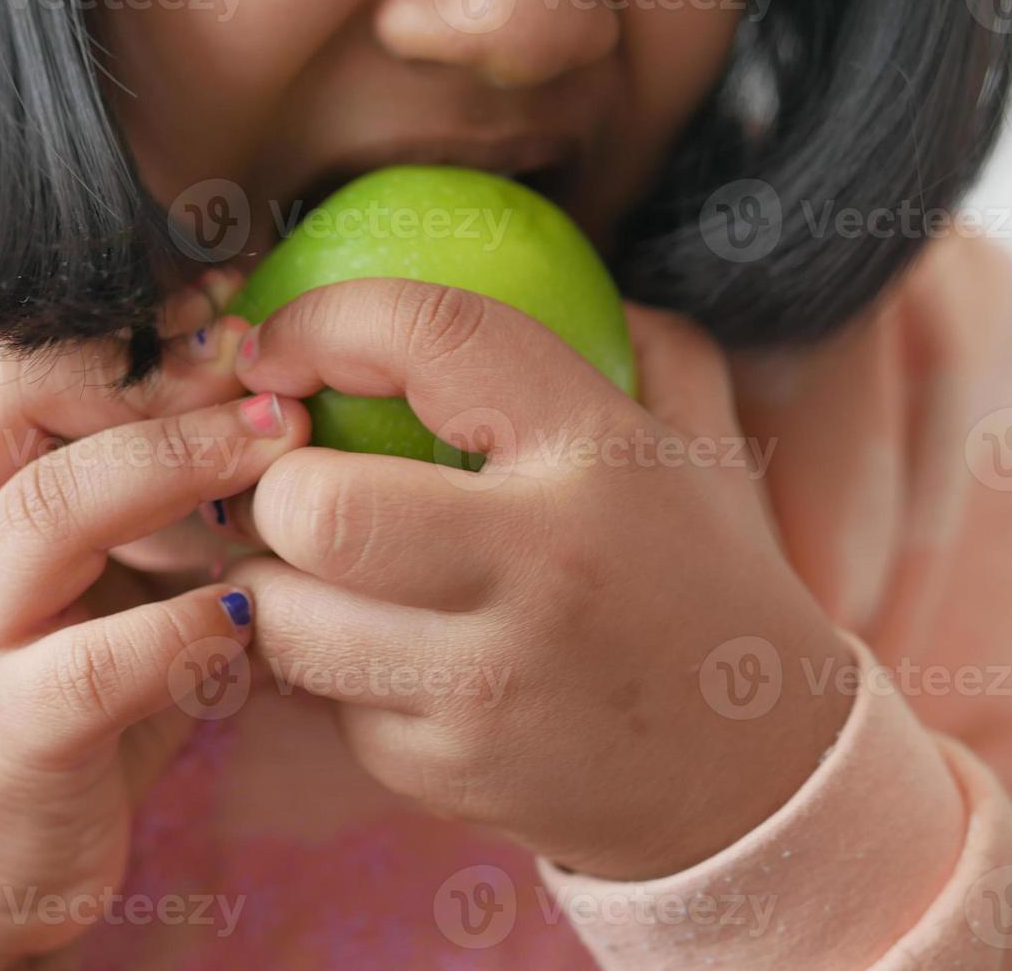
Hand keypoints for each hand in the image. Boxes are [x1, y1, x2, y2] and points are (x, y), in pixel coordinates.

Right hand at [0, 279, 309, 969]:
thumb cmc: (36, 688)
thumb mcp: (67, 579)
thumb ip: (135, 503)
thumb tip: (272, 406)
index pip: (12, 362)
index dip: (121, 323)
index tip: (229, 305)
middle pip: (30, 411)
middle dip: (164, 382)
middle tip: (274, 380)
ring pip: (52, 514)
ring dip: (180, 467)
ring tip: (281, 448)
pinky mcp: (4, 735)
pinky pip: (97, 665)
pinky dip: (185, 629)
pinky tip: (249, 612)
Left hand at [219, 278, 854, 880]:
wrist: (754, 770)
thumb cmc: (698, 575)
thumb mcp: (691, 436)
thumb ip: (623, 334)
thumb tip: (508, 255)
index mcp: (600, 454)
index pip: (432, 334)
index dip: (324, 318)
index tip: (279, 340)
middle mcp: (542, 569)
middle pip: (316, 506)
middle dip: (272, 486)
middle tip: (292, 484)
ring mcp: (486, 686)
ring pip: (285, 618)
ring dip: (278, 585)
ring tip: (325, 573)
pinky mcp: (443, 772)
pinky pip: (325, 700)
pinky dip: (333, 672)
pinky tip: (394, 659)